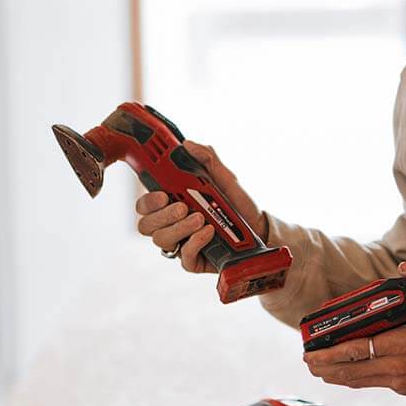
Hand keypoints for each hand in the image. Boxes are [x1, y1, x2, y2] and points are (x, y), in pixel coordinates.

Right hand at [135, 140, 267, 273]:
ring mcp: (181, 243)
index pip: (146, 204)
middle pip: (146, 224)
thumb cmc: (238, 204)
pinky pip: (184, 256)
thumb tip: (187, 144)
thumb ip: (207, 159)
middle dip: (162, 215)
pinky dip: (194, 242)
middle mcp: (172, 224)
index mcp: (173, 203)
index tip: (163, 194)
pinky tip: (209, 232)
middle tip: (183, 207)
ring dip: (180, 227)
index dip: (147, 200)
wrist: (259, 229)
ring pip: (161, 240)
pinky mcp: (193, 261)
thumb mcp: (226, 178)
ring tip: (201, 219)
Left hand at [304, 263, 405, 395]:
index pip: (358, 349)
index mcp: (402, 344)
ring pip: (358, 381)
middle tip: (308, 360)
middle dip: (325, 366)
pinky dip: (354, 379)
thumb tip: (404, 268)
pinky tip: (343, 374)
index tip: (313, 349)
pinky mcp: (402, 388)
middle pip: (350, 369)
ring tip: (318, 369)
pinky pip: (371, 383)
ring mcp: (398, 380)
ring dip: (335, 375)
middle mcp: (396, 366)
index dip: (332, 352)